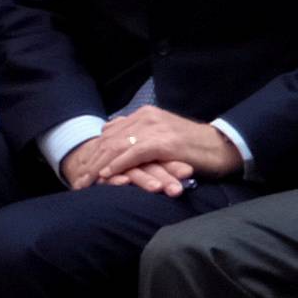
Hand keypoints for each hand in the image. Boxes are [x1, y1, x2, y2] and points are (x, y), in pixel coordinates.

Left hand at [66, 111, 240, 194]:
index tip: (81, 171)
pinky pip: (133, 154)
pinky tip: (106, 176)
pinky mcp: (163, 142)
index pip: (110, 133)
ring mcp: (155, 128)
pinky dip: (117, 165)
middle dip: (91, 162)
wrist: (220, 146)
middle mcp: (146, 117)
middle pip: (109, 140)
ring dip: (98, 166)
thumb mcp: (161, 138)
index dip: (93, 153)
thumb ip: (139, 136)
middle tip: (77, 182)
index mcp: (144, 115)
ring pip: (117, 146)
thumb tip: (112, 136)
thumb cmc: (192, 147)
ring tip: (85, 182)